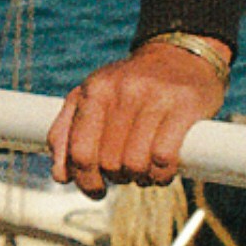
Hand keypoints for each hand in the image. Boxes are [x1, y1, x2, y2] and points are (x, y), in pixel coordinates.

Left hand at [47, 39, 225, 197]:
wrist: (181, 56)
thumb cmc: (131, 85)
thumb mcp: (93, 97)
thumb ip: (67, 132)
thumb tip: (60, 175)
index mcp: (95, 90)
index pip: (80, 151)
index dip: (85, 180)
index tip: (97, 190)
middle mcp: (122, 91)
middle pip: (109, 162)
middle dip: (117, 177)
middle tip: (126, 173)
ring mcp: (154, 96)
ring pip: (136, 163)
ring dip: (140, 178)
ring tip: (144, 173)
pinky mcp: (184, 105)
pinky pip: (164, 157)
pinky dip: (162, 174)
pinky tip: (163, 170)